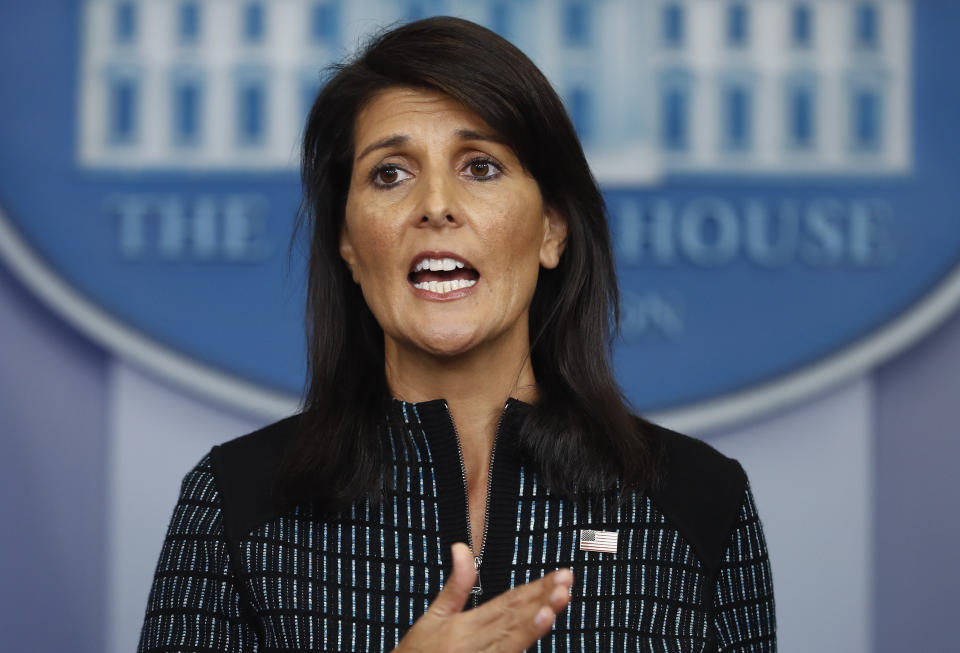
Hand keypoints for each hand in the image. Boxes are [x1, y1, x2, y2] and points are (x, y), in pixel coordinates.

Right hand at [395, 542, 573, 652]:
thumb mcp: (434, 615)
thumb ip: (456, 584)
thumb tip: (461, 547)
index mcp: (464, 626)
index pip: (507, 602)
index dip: (534, 588)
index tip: (558, 576)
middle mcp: (473, 645)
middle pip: (514, 619)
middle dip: (543, 600)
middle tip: (566, 584)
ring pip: (513, 642)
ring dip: (536, 625)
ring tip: (556, 605)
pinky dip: (521, 646)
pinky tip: (538, 636)